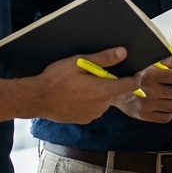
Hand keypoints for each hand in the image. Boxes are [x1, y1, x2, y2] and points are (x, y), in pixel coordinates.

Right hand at [23, 48, 141, 123]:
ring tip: (79, 85)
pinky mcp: (84, 120)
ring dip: (97, 93)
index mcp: (103, 90)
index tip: (134, 71)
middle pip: (114, 91)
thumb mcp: (79, 62)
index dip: (134, 78)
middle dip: (107, 82)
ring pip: (103, 100)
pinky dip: (89, 101)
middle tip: (90, 75)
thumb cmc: (56, 79)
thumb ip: (103, 59)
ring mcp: (93, 114)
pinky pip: (93, 108)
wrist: (37, 99)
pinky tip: (75, 96)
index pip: (130, 85)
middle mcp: (102, 105)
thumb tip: (123, 52)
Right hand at [112, 56, 171, 122]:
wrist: (114, 90)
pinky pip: (167, 117)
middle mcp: (149, 91)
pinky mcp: (144, 116)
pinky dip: (171, 111)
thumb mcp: (149, 63)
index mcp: (150, 75)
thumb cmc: (134, 73)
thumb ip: (169, 63)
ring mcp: (147, 105)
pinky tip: (166, 103)